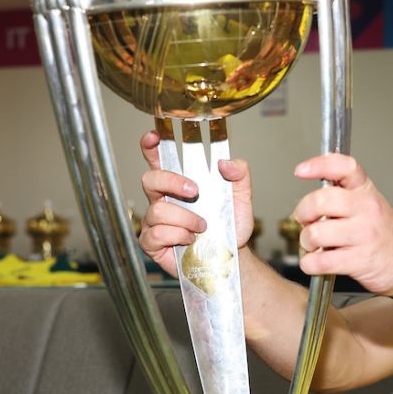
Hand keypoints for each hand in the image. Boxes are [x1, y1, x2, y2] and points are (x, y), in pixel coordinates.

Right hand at [137, 129, 255, 276]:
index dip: (151, 145)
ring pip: (157, 210)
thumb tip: (225, 163)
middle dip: (172, 182)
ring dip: (185, 219)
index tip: (154, 136)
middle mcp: (164, 199)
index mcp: (179, 183)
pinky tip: (191, 240)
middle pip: (150, 179)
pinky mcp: (153, 243)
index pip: (159, 159)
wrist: (232, 256)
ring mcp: (155, 221)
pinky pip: (156, 234)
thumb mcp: (241, 198)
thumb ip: (239, 175)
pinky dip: (178, 236)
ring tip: (203, 227)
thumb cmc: (231, 226)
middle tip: (195, 192)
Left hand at [292, 153, 392, 295]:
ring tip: (316, 246)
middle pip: (320, 201)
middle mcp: (367, 209)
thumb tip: (309, 199)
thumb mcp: (371, 204)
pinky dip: (310, 264)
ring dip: (307, 243)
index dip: (318, 165)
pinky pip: (319, 261)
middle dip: (302, 213)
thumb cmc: (387, 235)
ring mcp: (364, 235)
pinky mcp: (359, 260)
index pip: (343, 166)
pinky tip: (318, 262)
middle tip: (306, 221)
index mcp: (367, 191)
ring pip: (315, 233)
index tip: (302, 171)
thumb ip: (344, 195)